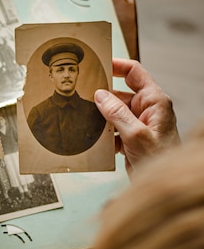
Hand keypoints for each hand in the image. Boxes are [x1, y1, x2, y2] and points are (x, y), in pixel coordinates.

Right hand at [94, 58, 179, 176]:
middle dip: (102, 96)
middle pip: (119, 93)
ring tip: (86, 119)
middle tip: (83, 95)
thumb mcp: (135, 134)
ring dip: (101, 117)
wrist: (164, 183)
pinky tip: (94, 139)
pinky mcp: (130, 137)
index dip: (117, 66)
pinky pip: (112, 128)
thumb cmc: (160, 158)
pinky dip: (103, 133)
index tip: (99, 64)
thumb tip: (100, 95)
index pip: (134, 73)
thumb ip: (117, 113)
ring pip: (113, 112)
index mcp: (154, 101)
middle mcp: (147, 109)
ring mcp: (138, 123)